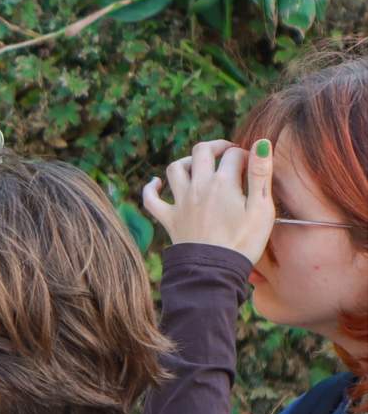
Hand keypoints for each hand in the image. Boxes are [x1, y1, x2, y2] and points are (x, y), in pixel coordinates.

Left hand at [142, 138, 274, 264]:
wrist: (215, 271)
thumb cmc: (244, 242)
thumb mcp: (261, 208)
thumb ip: (261, 175)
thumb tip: (262, 143)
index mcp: (223, 183)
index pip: (234, 155)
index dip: (246, 155)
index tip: (253, 166)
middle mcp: (198, 187)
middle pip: (201, 151)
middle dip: (216, 147)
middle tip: (228, 154)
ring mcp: (180, 202)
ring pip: (175, 168)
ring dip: (187, 161)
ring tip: (199, 166)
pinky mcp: (168, 219)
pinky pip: (151, 199)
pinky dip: (151, 188)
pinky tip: (156, 183)